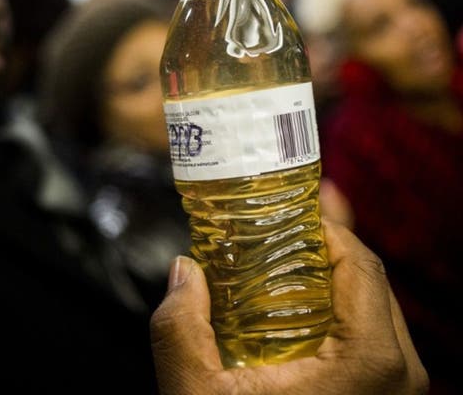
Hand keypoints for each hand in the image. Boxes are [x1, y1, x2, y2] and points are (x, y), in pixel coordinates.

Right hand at [150, 220, 428, 394]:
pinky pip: (369, 334)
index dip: (324, 222)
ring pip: (370, 306)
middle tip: (278, 225)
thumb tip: (183, 272)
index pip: (358, 261)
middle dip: (323, 245)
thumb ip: (179, 330)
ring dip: (329, 276)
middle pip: (367, 278)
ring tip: (283, 257)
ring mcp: (397, 387)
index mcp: (370, 360)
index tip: (289, 202)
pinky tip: (296, 307)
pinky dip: (336, 309)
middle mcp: (399, 370)